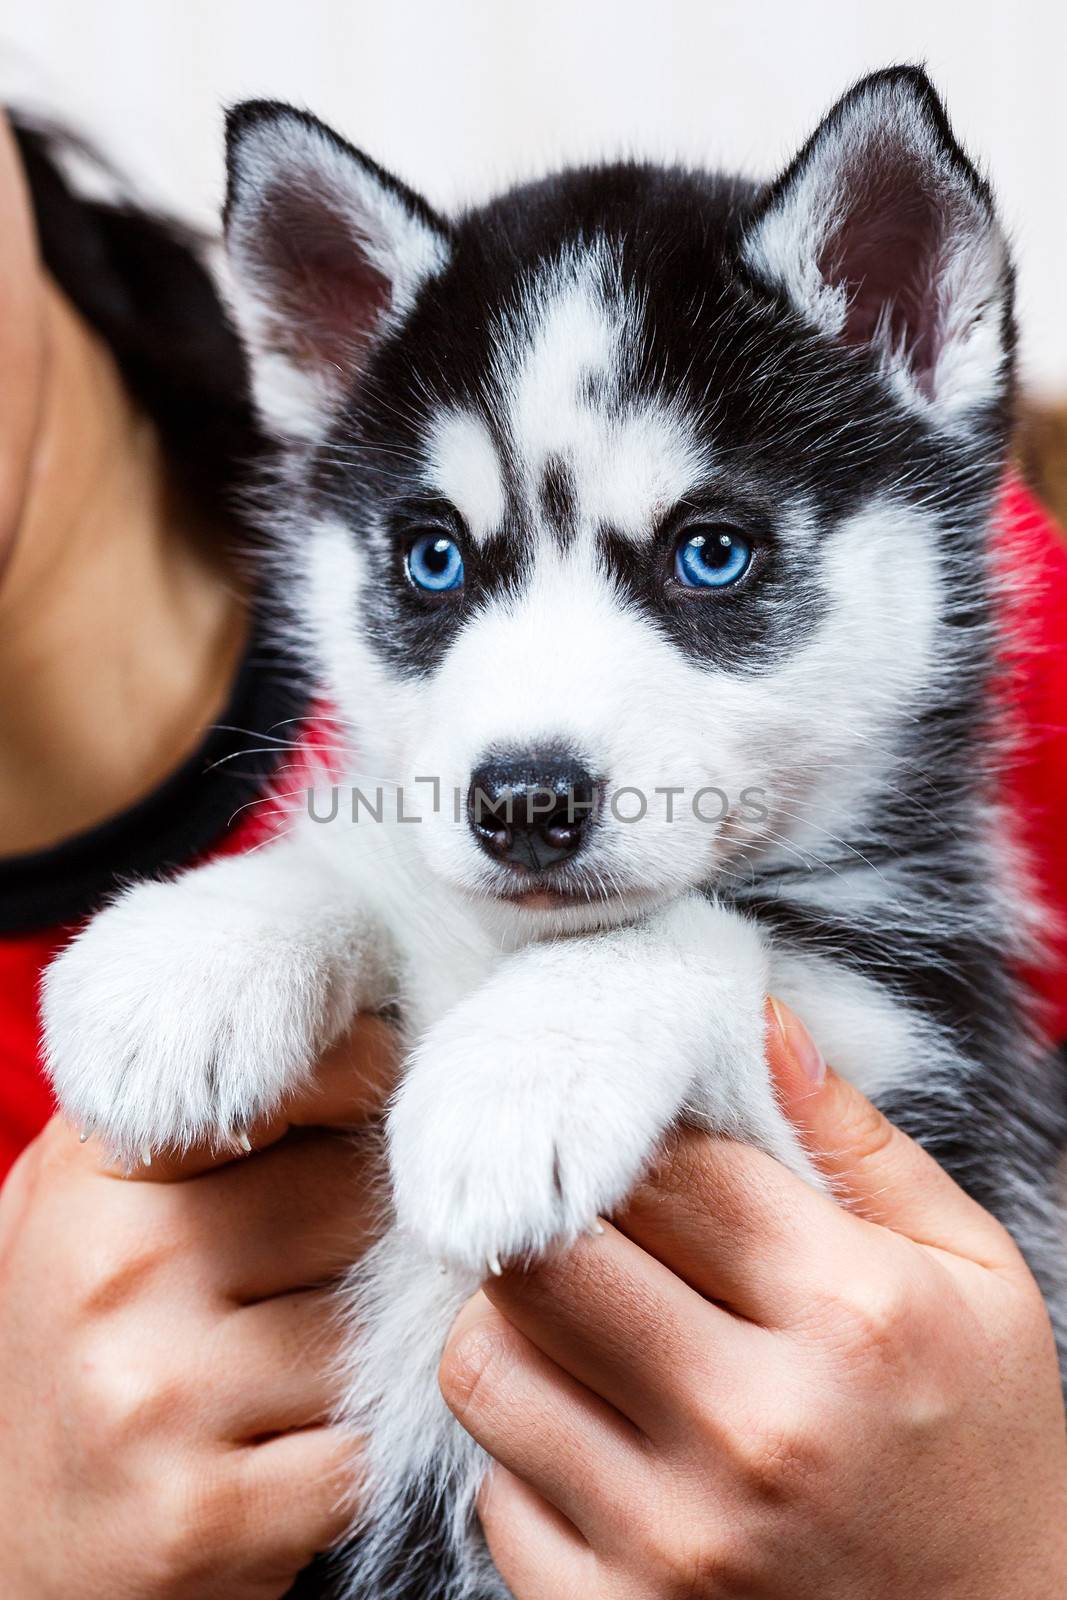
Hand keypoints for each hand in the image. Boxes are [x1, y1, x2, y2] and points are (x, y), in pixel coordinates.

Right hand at [0, 1016, 395, 1599]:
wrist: (6, 1549)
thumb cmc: (80, 1354)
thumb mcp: (92, 1208)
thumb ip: (191, 1119)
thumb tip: (352, 1037)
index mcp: (93, 1178)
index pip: (285, 1081)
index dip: (356, 1087)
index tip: (368, 1112)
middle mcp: (118, 1271)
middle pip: (350, 1200)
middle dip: (359, 1239)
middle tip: (308, 1278)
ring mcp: (158, 1395)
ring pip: (368, 1330)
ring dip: (356, 1360)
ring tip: (280, 1377)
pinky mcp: (205, 1514)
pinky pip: (362, 1451)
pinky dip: (346, 1459)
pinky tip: (280, 1459)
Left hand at [440, 1001, 1066, 1597]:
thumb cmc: (984, 1450)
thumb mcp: (971, 1277)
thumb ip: (856, 1145)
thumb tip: (755, 1025)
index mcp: (852, 1318)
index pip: (661, 1164)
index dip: (627, 1129)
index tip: (623, 1129)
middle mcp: (752, 1430)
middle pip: (541, 1253)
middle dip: (547, 1213)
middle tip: (581, 1216)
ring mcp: (673, 1541)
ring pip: (484, 1362)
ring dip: (517, 1324)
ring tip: (587, 1324)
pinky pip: (489, 1489)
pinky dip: (529, 1450)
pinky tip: (603, 1438)